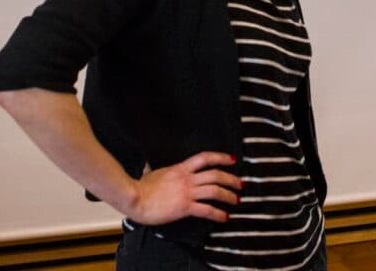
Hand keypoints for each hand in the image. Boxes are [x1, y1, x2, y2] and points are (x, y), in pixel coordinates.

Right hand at [126, 151, 240, 224]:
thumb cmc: (140, 187)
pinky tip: (224, 217)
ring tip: (236, 200)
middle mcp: (186, 179)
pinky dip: (218, 214)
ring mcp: (186, 192)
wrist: (134, 198)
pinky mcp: (184, 207)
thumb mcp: (154, 172)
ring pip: (215, 191)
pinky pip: (206, 210)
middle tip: (241, 184)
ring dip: (228, 195)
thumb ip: (163, 171)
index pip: (205, 158)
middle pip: (215, 175)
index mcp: (180, 169)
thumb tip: (156, 168)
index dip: (221, 157)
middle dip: (231, 179)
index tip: (232, 160)